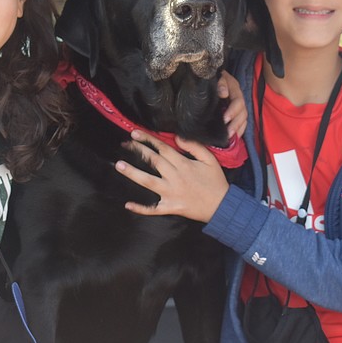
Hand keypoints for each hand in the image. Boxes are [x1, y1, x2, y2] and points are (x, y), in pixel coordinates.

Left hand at [115, 130, 229, 222]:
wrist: (222, 206)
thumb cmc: (215, 182)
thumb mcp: (210, 160)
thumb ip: (194, 147)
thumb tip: (178, 137)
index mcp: (183, 164)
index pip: (162, 148)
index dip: (148, 139)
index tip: (135, 133)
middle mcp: (174, 177)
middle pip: (153, 161)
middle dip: (138, 151)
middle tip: (125, 144)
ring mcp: (171, 193)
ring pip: (148, 182)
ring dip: (133, 173)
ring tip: (119, 165)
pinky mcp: (170, 208)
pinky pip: (153, 209)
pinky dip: (141, 208)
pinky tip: (128, 205)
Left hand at [218, 70, 246, 138]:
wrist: (210, 77)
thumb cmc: (213, 77)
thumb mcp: (217, 76)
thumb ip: (220, 82)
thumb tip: (223, 93)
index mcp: (234, 88)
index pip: (238, 101)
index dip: (233, 111)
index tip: (225, 119)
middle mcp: (238, 98)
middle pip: (243, 112)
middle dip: (236, 124)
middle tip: (228, 133)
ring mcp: (238, 106)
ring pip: (243, 119)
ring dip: (238, 129)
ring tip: (230, 138)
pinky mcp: (235, 112)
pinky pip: (241, 123)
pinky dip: (238, 131)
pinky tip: (233, 138)